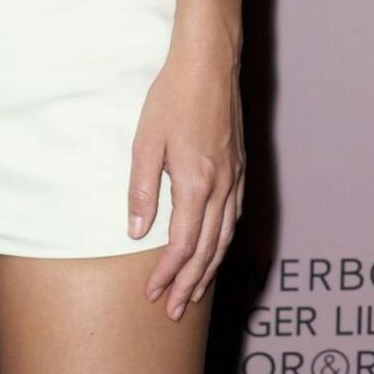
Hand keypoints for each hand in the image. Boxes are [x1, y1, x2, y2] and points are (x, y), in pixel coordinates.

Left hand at [127, 36, 244, 319]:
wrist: (209, 64)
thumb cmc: (172, 97)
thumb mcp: (145, 141)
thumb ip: (141, 188)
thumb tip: (134, 231)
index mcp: (196, 184)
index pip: (182, 245)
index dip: (167, 274)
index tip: (152, 294)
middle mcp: (222, 188)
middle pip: (207, 251)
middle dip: (189, 283)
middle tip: (172, 309)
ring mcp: (235, 179)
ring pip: (224, 238)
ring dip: (208, 269)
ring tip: (192, 292)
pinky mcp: (239, 168)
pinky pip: (233, 218)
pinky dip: (222, 243)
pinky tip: (214, 249)